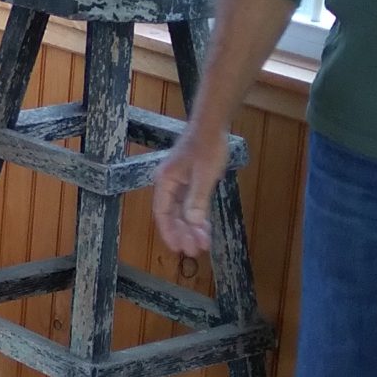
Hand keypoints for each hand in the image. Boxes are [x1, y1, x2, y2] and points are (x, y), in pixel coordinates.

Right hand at [152, 126, 229, 258]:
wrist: (213, 125)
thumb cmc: (207, 146)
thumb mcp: (204, 175)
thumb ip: (197, 200)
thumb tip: (192, 224)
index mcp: (165, 181)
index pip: (162, 213)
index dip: (169, 232)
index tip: (179, 248)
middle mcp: (168, 184)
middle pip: (172, 215)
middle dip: (183, 233)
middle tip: (195, 251)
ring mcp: (179, 182)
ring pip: (182, 211)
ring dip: (191, 228)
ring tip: (202, 244)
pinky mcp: (190, 181)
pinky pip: (190, 204)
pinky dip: (197, 217)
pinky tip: (205, 228)